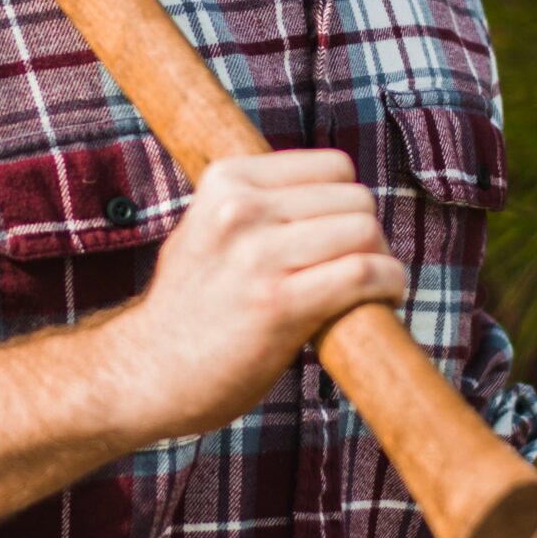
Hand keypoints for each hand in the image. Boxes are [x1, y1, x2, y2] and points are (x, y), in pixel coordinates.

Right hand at [123, 148, 405, 442]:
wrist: (147, 371)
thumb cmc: (190, 306)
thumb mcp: (209, 228)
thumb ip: (260, 204)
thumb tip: (336, 196)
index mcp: (226, 179)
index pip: (334, 166)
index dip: (348, 204)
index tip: (342, 237)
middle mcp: (240, 209)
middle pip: (356, 200)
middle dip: (370, 236)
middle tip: (358, 271)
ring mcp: (258, 256)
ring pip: (366, 233)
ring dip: (383, 263)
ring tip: (370, 290)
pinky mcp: (279, 305)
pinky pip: (364, 274)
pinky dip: (388, 286)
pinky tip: (382, 302)